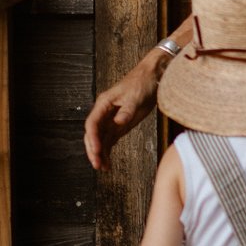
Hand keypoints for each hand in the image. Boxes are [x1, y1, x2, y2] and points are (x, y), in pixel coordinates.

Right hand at [84, 53, 162, 171]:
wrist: (153, 77)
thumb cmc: (142, 83)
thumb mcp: (136, 97)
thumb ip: (126, 111)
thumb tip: (118, 123)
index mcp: (104, 103)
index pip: (92, 123)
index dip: (93, 138)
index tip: (97, 151)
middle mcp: (104, 113)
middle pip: (93, 134)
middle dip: (93, 150)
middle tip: (97, 165)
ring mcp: (111, 120)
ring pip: (101, 140)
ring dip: (100, 154)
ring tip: (103, 168)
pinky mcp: (120, 125)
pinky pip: (110, 140)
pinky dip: (108, 152)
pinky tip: (108, 163)